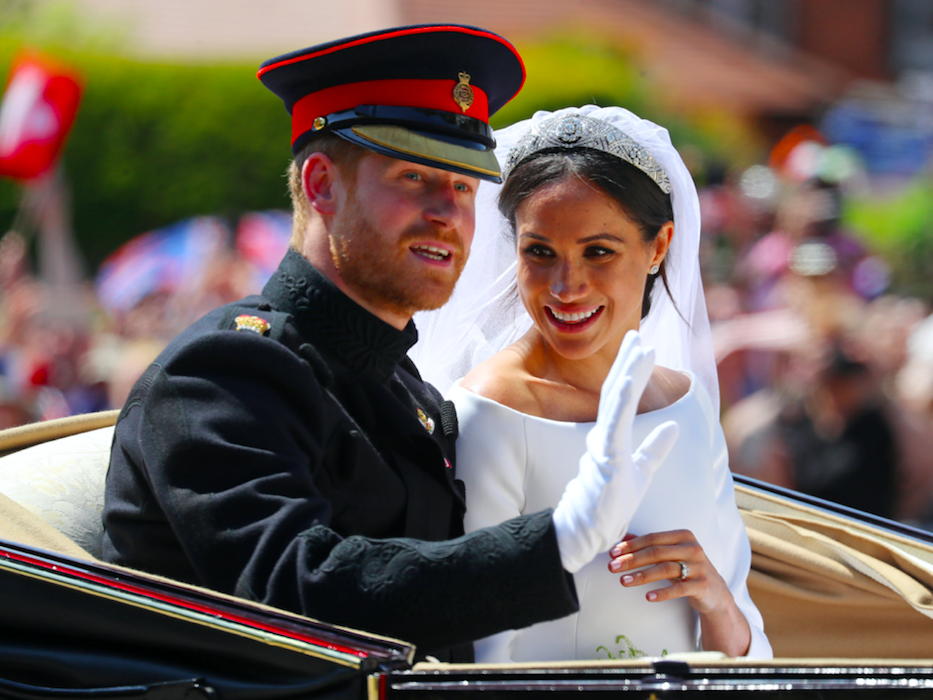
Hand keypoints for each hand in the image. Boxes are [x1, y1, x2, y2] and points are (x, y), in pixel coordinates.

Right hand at [552, 331, 678, 572]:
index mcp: (611, 437)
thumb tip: (672, 425)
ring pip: (615, 400)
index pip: (623, 398)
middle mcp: (604, 435)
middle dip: (628, 361)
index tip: (643, 347)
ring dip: (628, 371)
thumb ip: (655, 449)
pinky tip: (629, 379)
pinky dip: (622, 399)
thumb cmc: (608, 506)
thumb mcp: (641, 472)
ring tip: (638, 347)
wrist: (588, 532)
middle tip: (636, 334)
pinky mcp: (605, 457)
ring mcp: (603, 445)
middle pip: (617, 391)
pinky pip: (614, 423)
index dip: (633, 371)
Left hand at [609, 529, 751, 655]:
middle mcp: (692, 548)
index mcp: (683, 536)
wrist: (715, 592)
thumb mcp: (670, 554)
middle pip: (656, 552)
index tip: (613, 553)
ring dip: (642, 575)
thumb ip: (649, 545)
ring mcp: (699, 567)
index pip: (652, 538)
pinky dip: (662, 592)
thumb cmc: (687, 568)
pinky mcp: (703, 585)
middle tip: (612, 567)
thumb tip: (622, 538)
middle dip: (631, 560)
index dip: (631, 545)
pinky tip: (647, 597)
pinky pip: (679, 589)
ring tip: (624, 581)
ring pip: (666, 569)